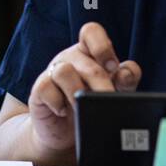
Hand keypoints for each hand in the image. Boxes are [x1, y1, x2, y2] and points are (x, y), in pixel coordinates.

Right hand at [28, 22, 141, 155]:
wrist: (64, 134)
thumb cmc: (91, 105)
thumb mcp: (113, 91)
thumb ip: (125, 80)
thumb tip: (126, 73)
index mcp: (88, 52)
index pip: (91, 32)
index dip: (102, 46)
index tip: (113, 68)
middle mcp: (70, 58)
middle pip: (87, 62)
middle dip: (101, 83)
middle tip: (108, 100)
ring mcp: (52, 72)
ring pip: (64, 71)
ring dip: (77, 92)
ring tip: (83, 108)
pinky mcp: (39, 90)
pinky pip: (45, 87)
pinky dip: (57, 102)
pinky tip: (63, 112)